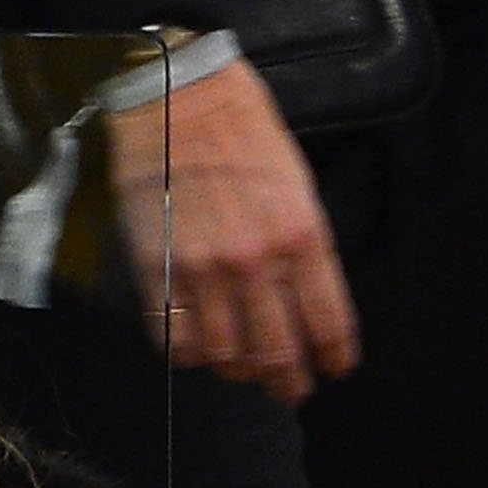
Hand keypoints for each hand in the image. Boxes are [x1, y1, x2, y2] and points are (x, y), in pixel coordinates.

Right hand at [104, 57, 359, 404]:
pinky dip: (188, 353)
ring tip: (237, 366)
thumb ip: (302, 246)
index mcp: (303, 236)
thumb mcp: (296, 184)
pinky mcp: (157, 268)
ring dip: (234, 369)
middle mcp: (257, 262)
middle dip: (286, 380)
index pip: (327, 322)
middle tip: (287, 391)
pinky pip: (174, 337)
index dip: (330, 358)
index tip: (331, 372)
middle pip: (276, 351)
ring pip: (224, 355)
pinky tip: (196, 348)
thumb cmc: (244, 130)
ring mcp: (203, 269)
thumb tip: (299, 299)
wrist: (178, 96)